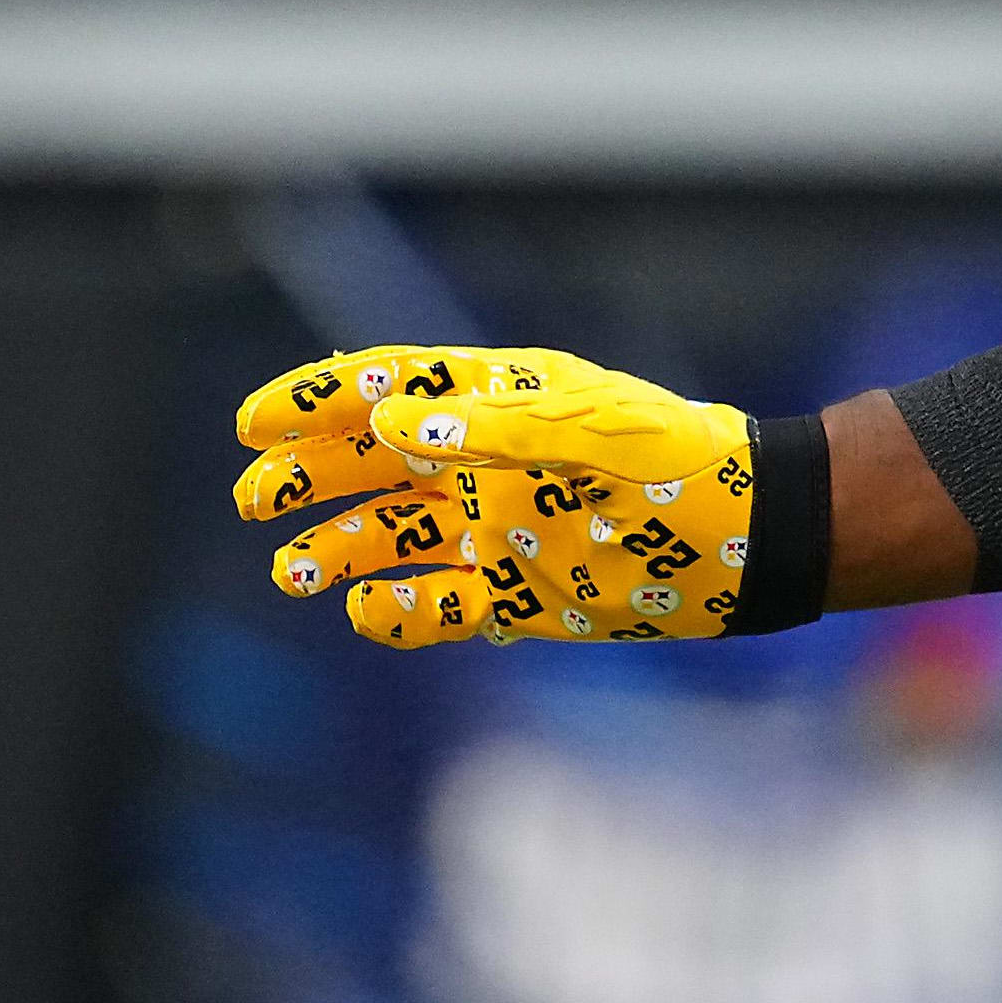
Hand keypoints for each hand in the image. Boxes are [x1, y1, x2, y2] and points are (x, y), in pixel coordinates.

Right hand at [233, 344, 761, 648]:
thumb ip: (495, 426)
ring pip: (390, 539)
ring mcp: (497, 530)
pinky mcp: (515, 594)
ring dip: (335, 551)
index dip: (320, 401)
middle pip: (372, 464)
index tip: (254, 423)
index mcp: (504, 403)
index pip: (394, 389)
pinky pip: (434, 605)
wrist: (747, 544)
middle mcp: (489, 463)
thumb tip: (391, 422)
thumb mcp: (594, 431)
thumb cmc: (681, 466)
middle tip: (254, 501)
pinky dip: (395, 613)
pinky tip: (364, 612)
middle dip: (307, 478)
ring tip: (289, 570)